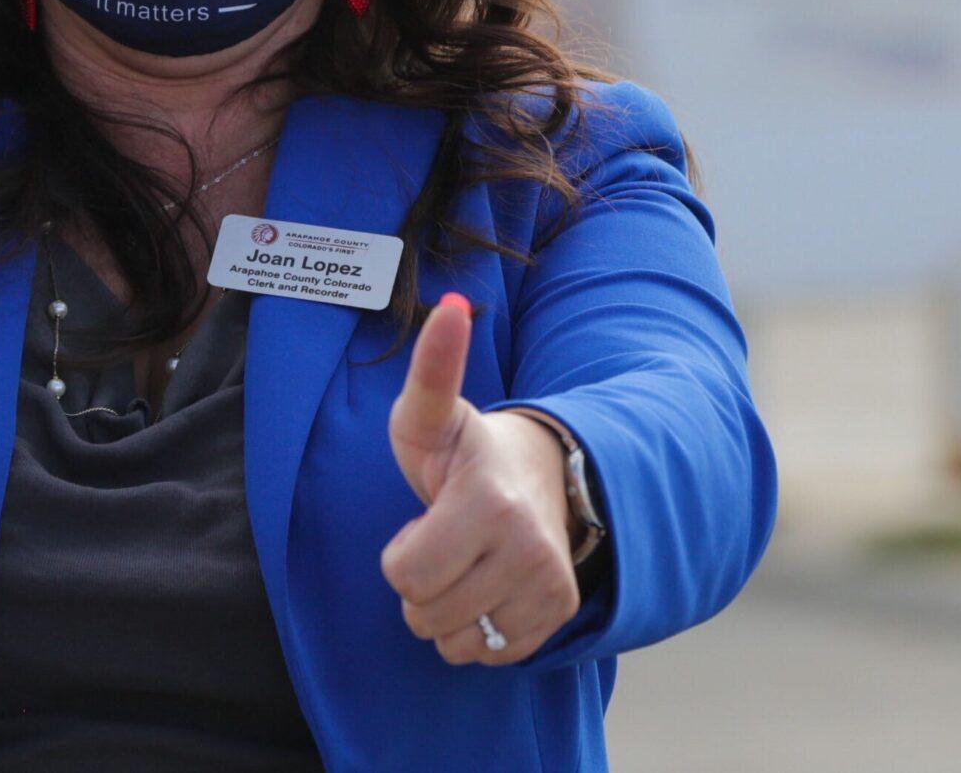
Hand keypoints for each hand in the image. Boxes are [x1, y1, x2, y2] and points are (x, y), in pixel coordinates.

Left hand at [379, 292, 578, 665]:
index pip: (405, 575)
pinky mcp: (559, 611)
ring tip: (467, 563)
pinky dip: (478, 631)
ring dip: (447, 610)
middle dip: (420, 584)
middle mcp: (527, 547)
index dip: (401, 551)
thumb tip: (448, 306)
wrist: (546, 475)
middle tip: (446, 541)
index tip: (426, 518)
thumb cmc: (470, 450)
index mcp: (489, 500)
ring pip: (454, 640)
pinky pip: (488, 655)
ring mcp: (549, 583)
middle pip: (424, 614)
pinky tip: (491, 587)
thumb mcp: (435, 415)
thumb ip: (431, 369)